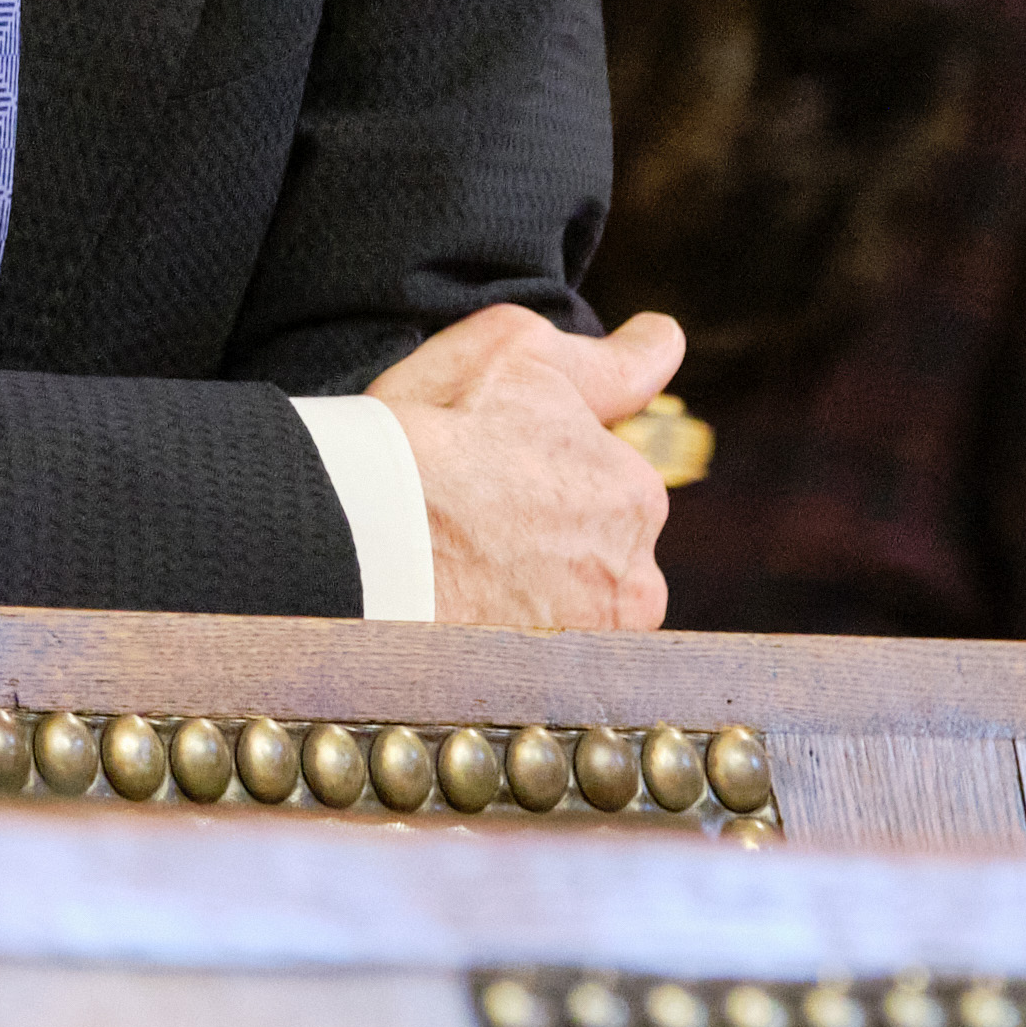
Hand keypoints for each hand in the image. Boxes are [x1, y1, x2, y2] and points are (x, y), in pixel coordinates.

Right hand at [369, 303, 683, 630]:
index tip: (499, 468)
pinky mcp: (546, 686)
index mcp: (636, 491)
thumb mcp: (516, 350)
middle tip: (468, 515)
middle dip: (545, 533)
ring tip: (457, 567)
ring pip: (567, 608)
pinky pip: (535, 658)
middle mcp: (634, 575)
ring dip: (530, 591)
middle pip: (592, 550)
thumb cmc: (430, 433)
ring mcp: (590, 641)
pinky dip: (505, 640)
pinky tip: (458, 613)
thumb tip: (664, 340)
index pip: (608, 481)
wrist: (361, 533)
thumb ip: (608, 358)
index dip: (544, 465)